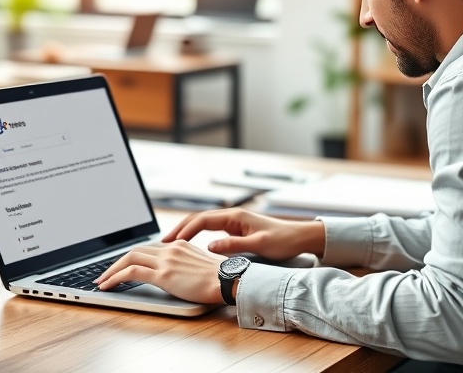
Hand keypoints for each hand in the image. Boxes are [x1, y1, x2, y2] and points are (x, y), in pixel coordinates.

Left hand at [95, 241, 225, 303]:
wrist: (230, 280)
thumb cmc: (223, 278)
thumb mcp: (203, 266)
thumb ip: (188, 266)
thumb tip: (182, 275)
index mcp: (180, 245)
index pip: (149, 248)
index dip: (133, 257)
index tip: (124, 266)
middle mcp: (170, 249)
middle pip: (135, 250)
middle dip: (117, 262)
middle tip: (106, 273)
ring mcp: (166, 260)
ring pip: (129, 259)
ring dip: (111, 270)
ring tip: (102, 281)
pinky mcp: (163, 274)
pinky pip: (131, 273)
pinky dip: (115, 278)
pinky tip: (108, 286)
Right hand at [163, 208, 325, 261]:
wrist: (299, 237)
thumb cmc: (282, 240)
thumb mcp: (258, 244)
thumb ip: (233, 245)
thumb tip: (210, 247)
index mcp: (235, 216)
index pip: (202, 220)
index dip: (185, 230)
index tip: (173, 242)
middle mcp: (231, 216)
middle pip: (198, 219)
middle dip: (180, 229)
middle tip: (164, 242)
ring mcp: (233, 221)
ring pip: (202, 223)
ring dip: (186, 231)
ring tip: (171, 243)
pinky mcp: (235, 229)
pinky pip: (210, 229)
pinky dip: (196, 234)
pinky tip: (190, 244)